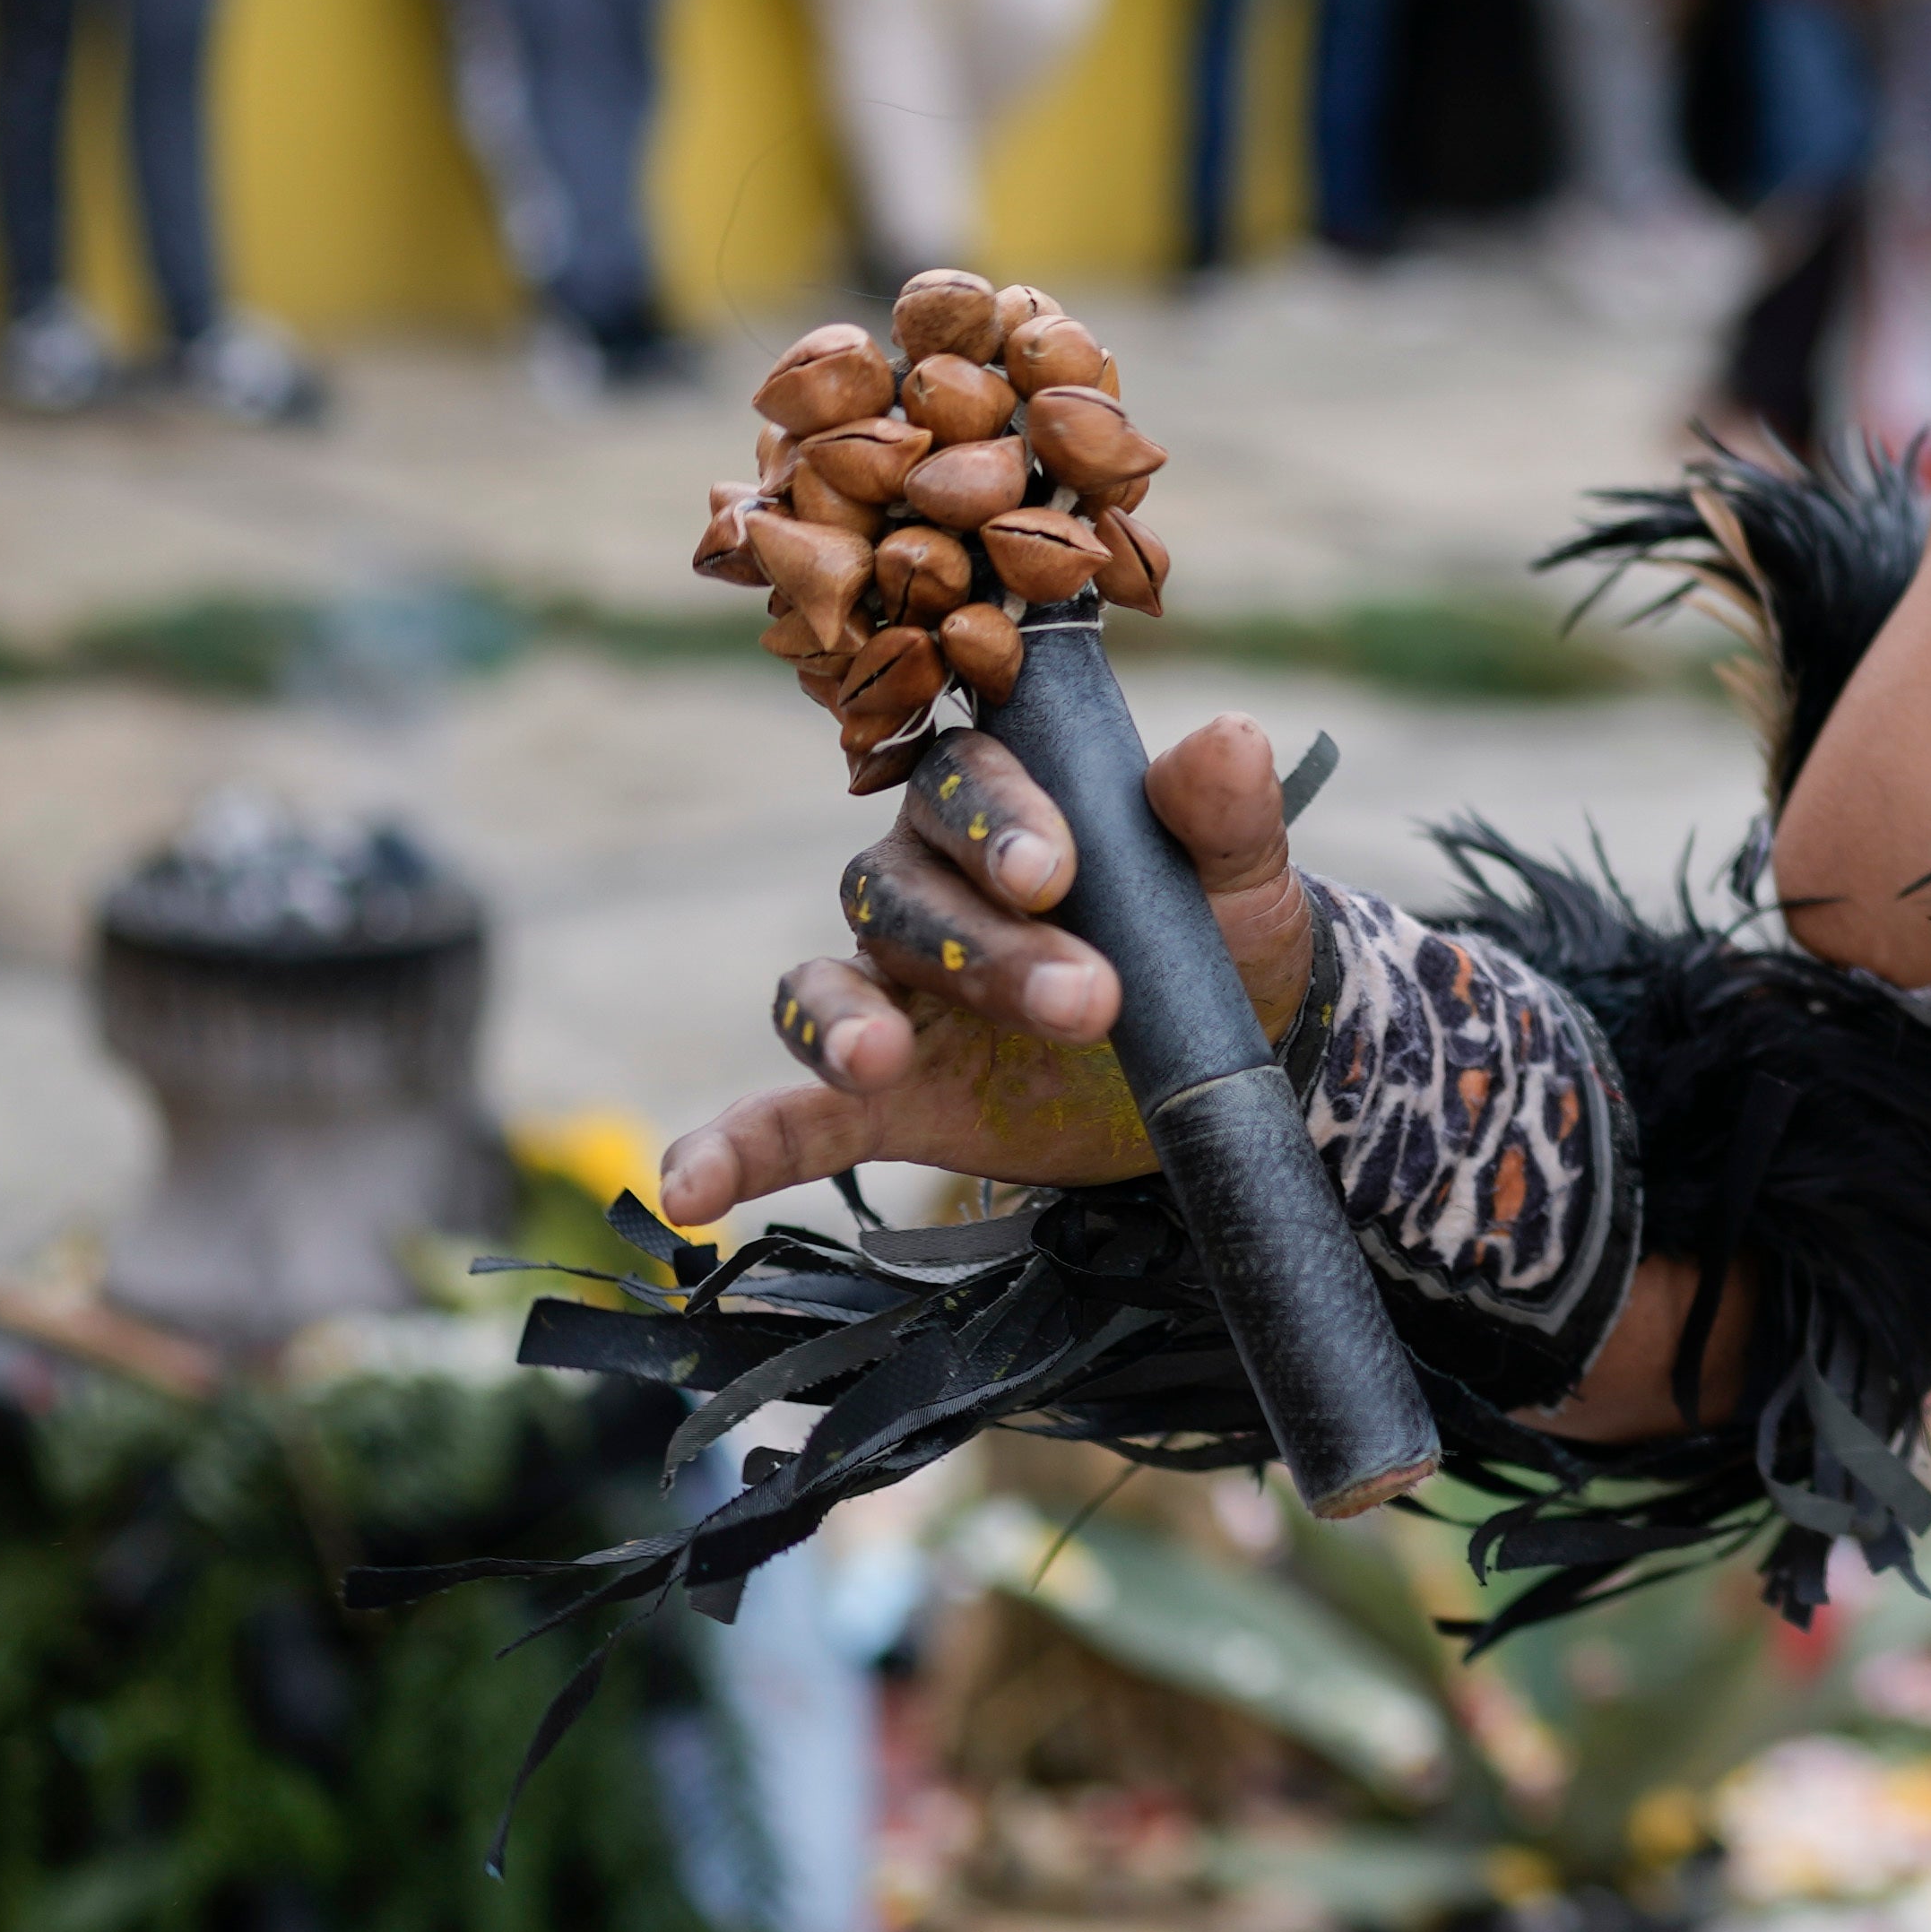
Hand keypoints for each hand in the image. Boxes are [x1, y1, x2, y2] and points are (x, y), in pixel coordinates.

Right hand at [661, 717, 1313, 1227]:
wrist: (1225, 1060)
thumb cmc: (1222, 942)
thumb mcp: (1242, 883)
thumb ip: (1226, 816)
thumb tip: (1231, 740)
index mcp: (1003, 814)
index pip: (968, 785)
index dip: (999, 822)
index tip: (1053, 871)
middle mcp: (924, 891)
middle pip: (907, 897)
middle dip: (985, 949)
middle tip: (1087, 1000)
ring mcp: (897, 997)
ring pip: (830, 989)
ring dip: (845, 1027)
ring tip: (877, 1064)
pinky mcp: (889, 1099)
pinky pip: (789, 1121)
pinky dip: (736, 1149)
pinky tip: (688, 1191)